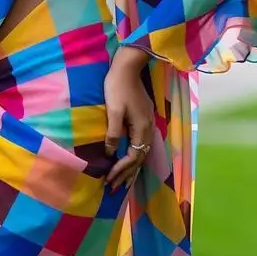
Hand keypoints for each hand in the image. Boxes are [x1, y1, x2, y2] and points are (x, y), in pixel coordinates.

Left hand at [104, 45, 153, 191]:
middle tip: (113, 188)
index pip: (134, 156)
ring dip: (131, 168)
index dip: (121, 170)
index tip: (108, 179)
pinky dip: (133, 156)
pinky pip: (140, 144)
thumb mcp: (113, 110)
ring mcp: (147, 124)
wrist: (128, 66)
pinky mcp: (143, 119)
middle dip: (126, 174)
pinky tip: (127, 160)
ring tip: (121, 181)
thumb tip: (111, 153)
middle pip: (139, 158)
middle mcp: (148, 129)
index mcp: (142, 128)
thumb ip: (113, 133)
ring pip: (141, 152)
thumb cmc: (118, 86)